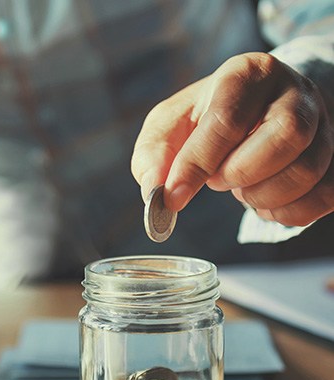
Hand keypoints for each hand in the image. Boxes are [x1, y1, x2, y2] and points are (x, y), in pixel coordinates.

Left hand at [132, 52, 333, 225]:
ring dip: (261, 196)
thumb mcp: (172, 123)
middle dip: (239, 173)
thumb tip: (157, 194)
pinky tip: (263, 200)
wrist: (260, 106)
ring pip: (306, 172)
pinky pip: (323, 198)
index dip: (196, 165)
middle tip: (218, 179)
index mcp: (247, 74)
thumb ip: (155, 155)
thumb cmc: (209, 116)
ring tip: (239, 186)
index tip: (173, 197)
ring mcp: (324, 125)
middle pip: (284, 138)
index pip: (227, 121)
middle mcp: (294, 93)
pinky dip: (284, 213)